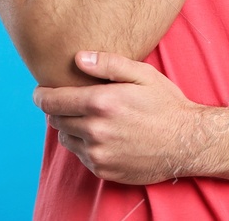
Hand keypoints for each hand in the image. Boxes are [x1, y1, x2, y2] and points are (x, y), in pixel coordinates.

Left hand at [32, 51, 212, 184]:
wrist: (188, 142)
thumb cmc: (166, 104)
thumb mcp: (142, 74)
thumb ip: (108, 63)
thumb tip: (78, 58)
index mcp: (101, 103)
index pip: (52, 101)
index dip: (42, 95)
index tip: (40, 92)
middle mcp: (95, 130)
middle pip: (56, 119)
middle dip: (58, 109)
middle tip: (71, 102)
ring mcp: (98, 153)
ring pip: (66, 138)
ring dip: (70, 127)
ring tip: (90, 119)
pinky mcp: (104, 170)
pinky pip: (81, 156)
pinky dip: (84, 145)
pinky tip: (103, 136)